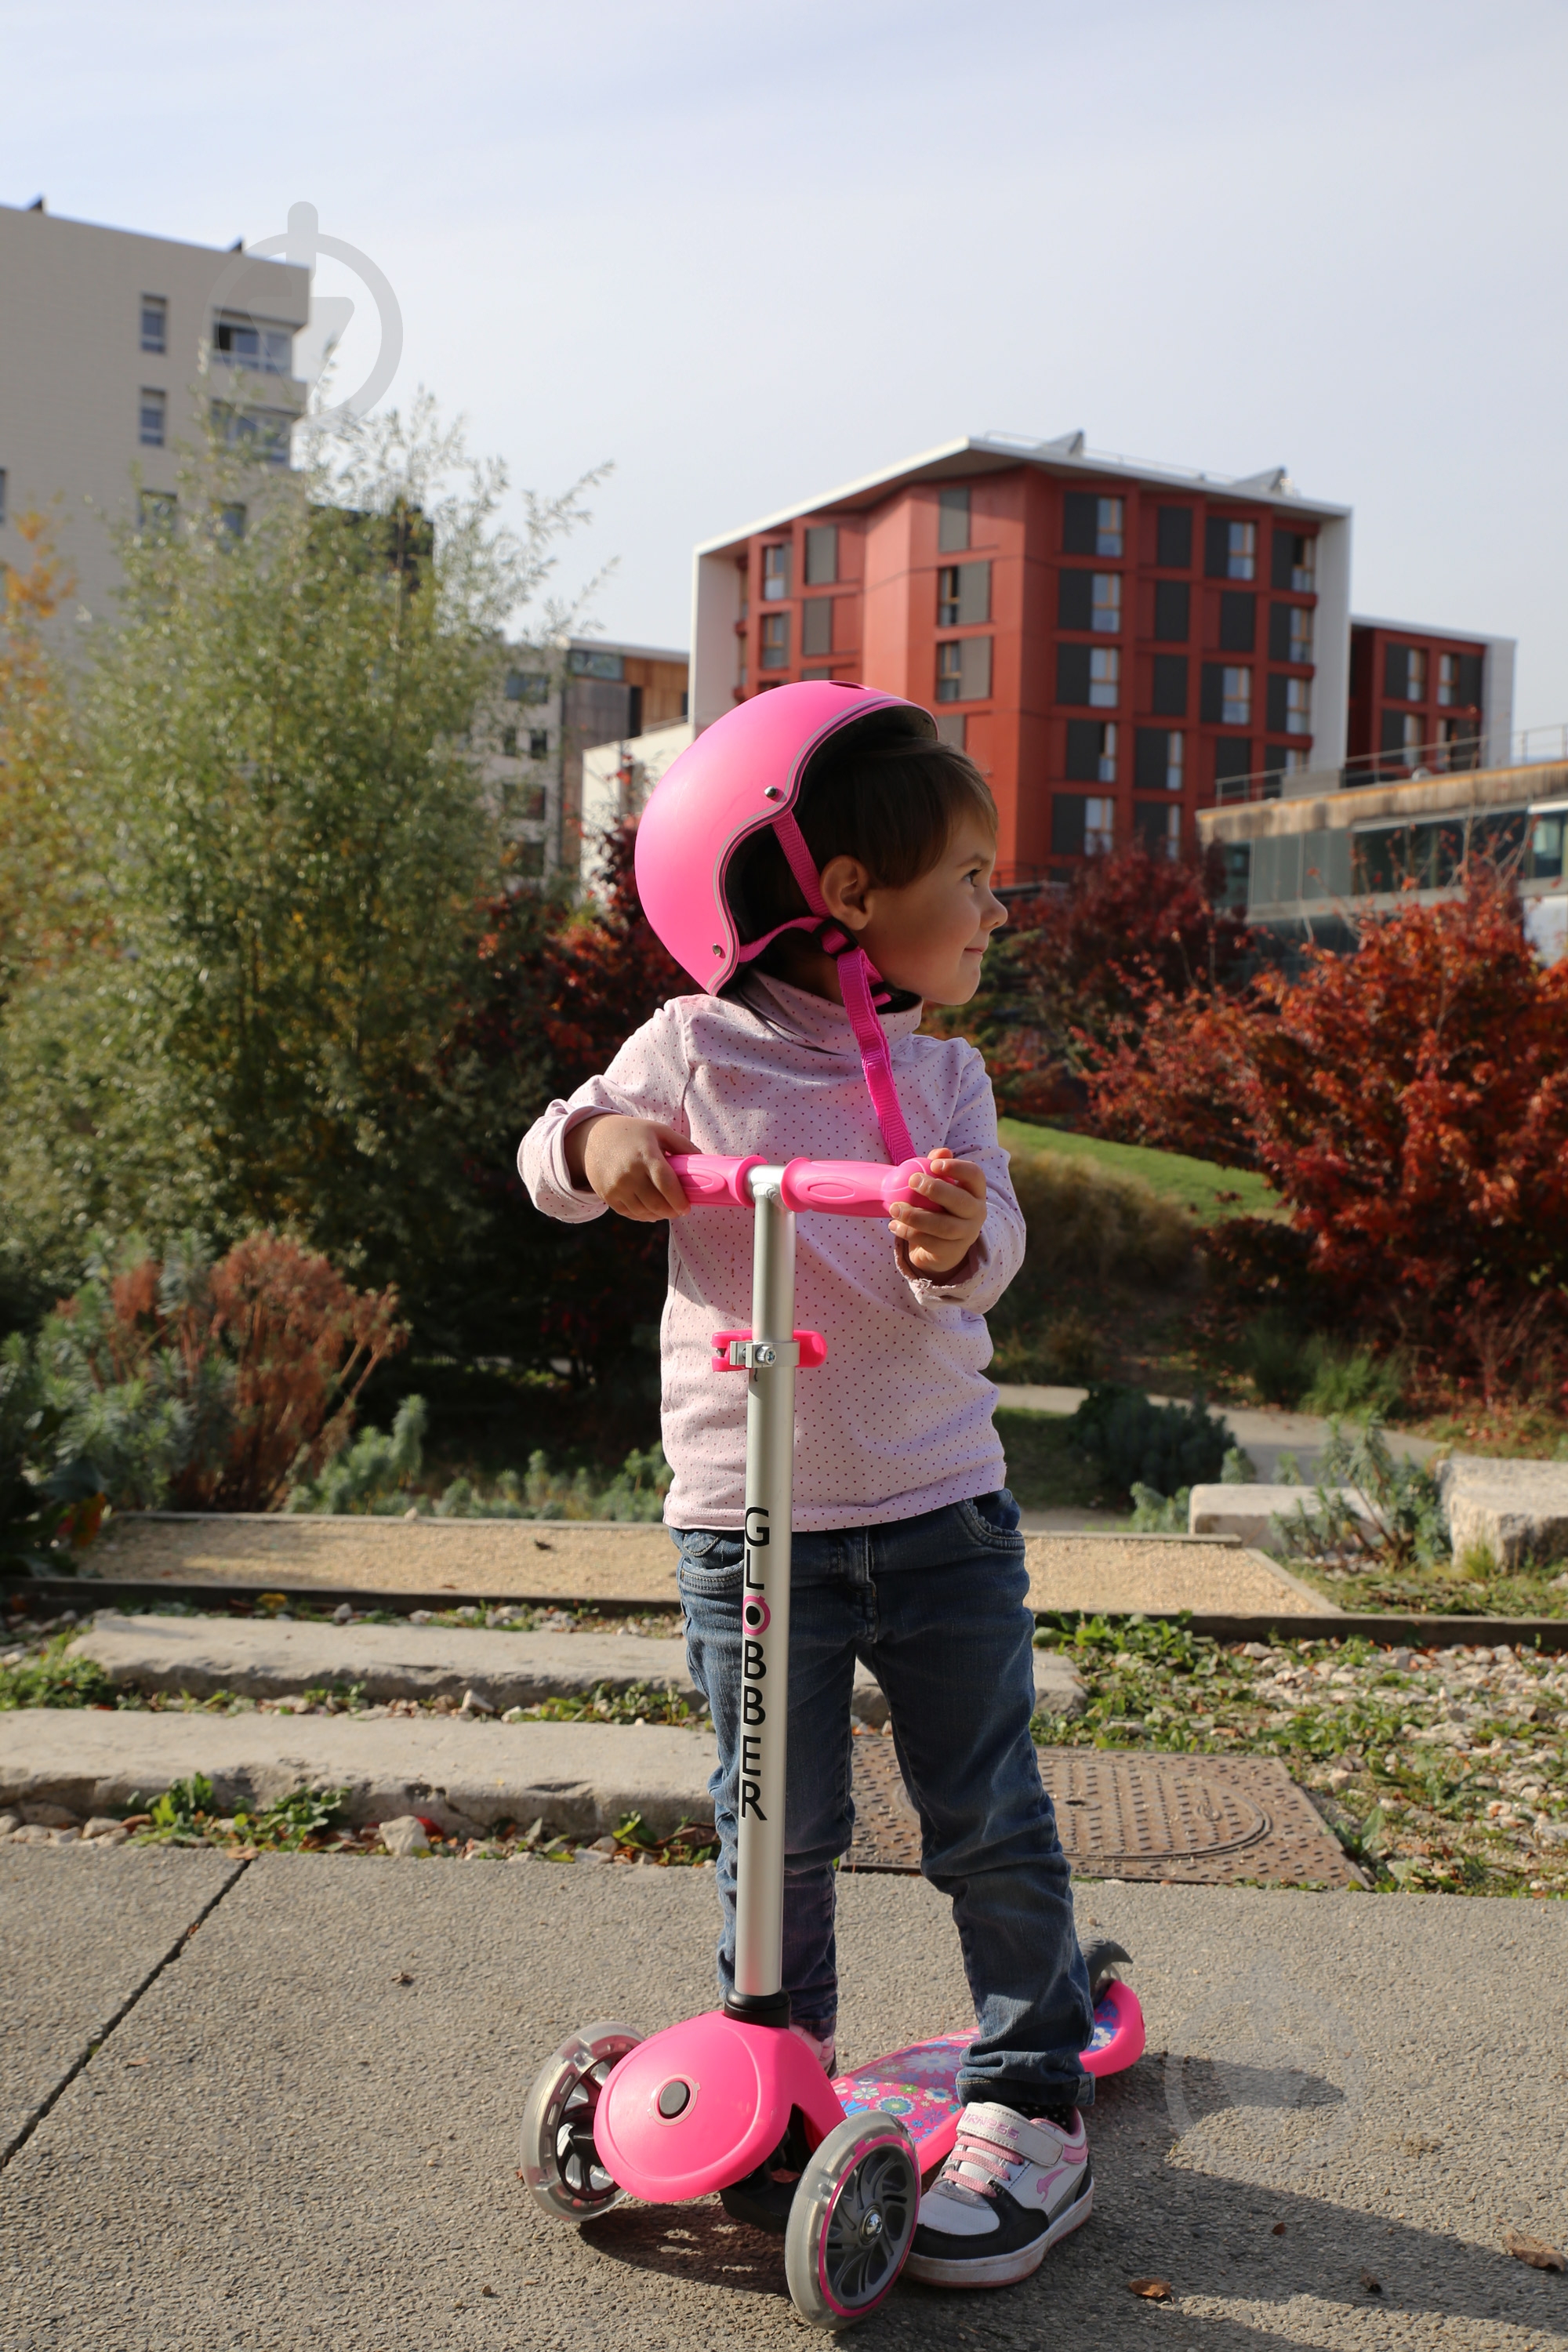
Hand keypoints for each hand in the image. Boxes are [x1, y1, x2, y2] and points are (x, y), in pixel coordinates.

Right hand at [566, 1115, 693, 1220]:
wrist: (593, 1138)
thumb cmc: (632, 1133)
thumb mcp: (658, 1131)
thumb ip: (682, 1145)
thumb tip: (704, 1160)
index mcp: (646, 1155)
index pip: (666, 1184)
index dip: (678, 1200)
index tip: (687, 1208)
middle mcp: (630, 1172)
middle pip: (656, 1203)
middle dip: (671, 1211)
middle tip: (679, 1211)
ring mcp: (617, 1186)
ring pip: (643, 1211)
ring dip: (658, 1215)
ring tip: (666, 1211)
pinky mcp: (607, 1195)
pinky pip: (629, 1213)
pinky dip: (642, 1216)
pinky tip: (650, 1212)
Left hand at [889, 1148, 986, 1277]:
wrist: (942, 1247)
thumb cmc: (939, 1208)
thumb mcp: (939, 1187)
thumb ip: (937, 1168)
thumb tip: (939, 1153)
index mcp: (975, 1192)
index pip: (975, 1175)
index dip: (957, 1168)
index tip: (934, 1164)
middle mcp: (976, 1213)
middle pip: (961, 1202)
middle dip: (936, 1190)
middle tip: (912, 1180)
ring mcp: (966, 1235)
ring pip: (944, 1226)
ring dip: (916, 1216)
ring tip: (894, 1208)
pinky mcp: (951, 1252)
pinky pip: (930, 1243)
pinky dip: (909, 1233)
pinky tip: (894, 1225)